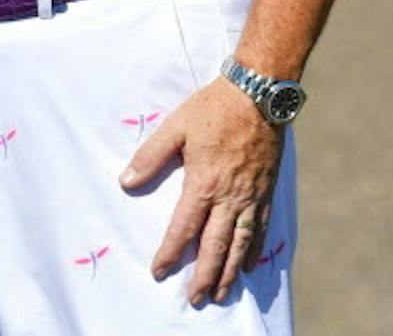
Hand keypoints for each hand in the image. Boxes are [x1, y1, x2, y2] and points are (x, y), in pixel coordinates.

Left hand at [119, 79, 283, 304]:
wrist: (258, 94)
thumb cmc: (213, 109)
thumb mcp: (175, 127)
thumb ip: (150, 157)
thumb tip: (126, 182)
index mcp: (203, 184)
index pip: (183, 228)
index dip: (170, 252)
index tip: (159, 271)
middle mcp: (229, 198)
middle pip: (214, 247)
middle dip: (203, 276)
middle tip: (195, 299)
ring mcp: (251, 197)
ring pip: (239, 244)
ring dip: (228, 272)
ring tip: (221, 293)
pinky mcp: (266, 191)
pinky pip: (260, 229)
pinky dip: (253, 251)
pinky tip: (247, 264)